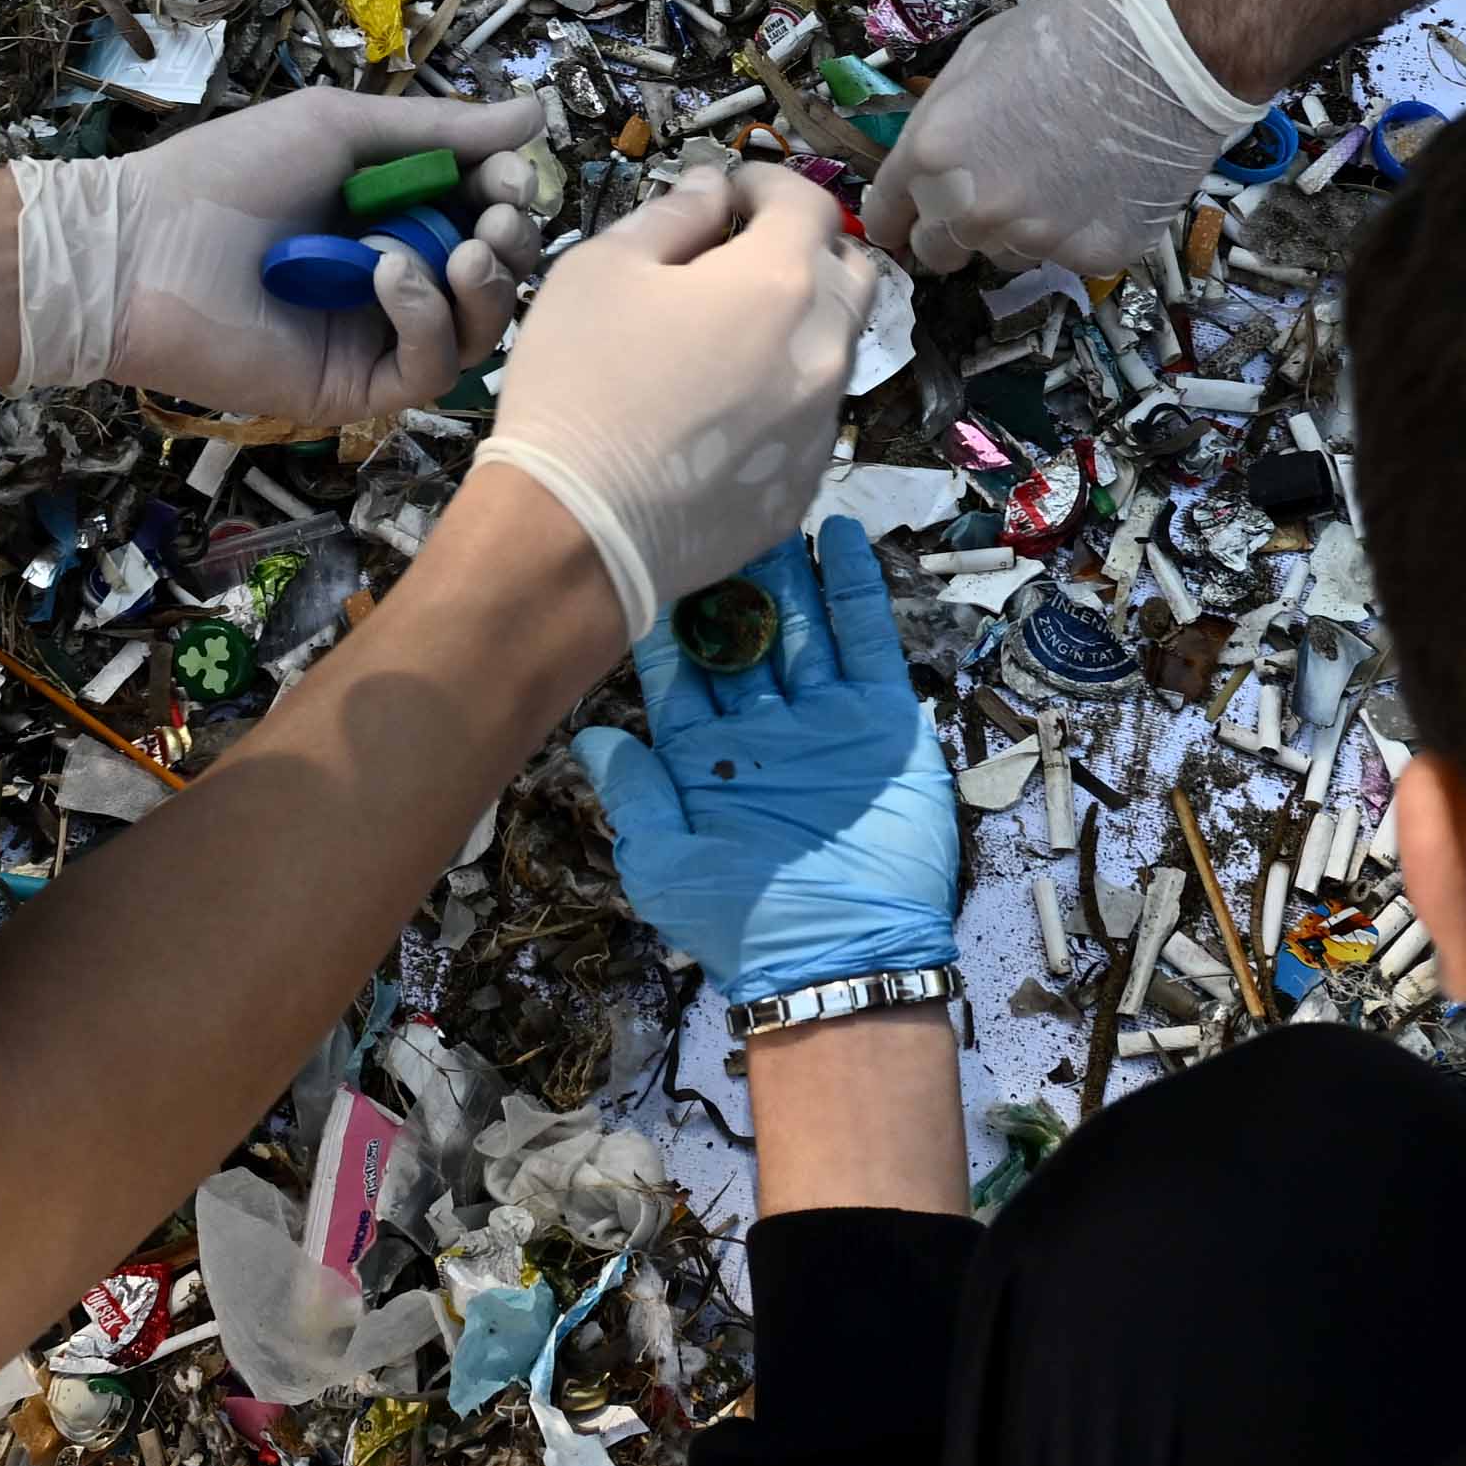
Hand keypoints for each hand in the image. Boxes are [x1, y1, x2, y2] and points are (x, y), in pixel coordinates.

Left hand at [13, 87, 543, 426]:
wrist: (142, 244)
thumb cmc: (231, 173)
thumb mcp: (343, 128)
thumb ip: (441, 128)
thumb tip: (534, 113)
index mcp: (392, 214)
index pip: (483, 216)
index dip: (510, 197)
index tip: (509, 175)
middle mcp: (393, 278)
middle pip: (493, 278)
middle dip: (512, 243)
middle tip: (496, 217)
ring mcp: (375, 338)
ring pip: (474, 333)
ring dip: (485, 286)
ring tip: (463, 250)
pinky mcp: (353, 388)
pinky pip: (424, 370)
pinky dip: (423, 318)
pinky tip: (390, 274)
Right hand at [472, 158, 870, 612]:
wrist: (574, 529)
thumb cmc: (578, 382)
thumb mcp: (602, 268)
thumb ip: (674, 215)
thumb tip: (714, 189)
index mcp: (779, 282)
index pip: (811, 203)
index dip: (770, 183)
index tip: (733, 190)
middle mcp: (822, 350)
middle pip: (849, 274)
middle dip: (805, 249)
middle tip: (746, 256)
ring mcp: (821, 425)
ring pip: (835, 350)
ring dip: (799, 325)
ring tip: (728, 339)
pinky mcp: (803, 485)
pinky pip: (810, 419)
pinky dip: (782, 396)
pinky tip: (722, 414)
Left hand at [574, 519, 962, 1005]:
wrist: (845, 958)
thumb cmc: (744, 921)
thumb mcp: (666, 863)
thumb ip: (634, 794)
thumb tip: (585, 736)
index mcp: (703, 758)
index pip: (677, 674)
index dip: (664, 620)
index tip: (642, 557)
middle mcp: (760, 729)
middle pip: (739, 636)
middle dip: (725, 580)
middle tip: (709, 513)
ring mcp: (821, 719)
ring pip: (799, 626)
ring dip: (785, 571)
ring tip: (768, 506)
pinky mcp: (879, 719)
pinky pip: (866, 642)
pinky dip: (853, 589)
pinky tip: (838, 538)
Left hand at [864, 0, 1264, 277]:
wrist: (1168, 53)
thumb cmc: (1069, 36)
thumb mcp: (976, 58)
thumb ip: (937, 124)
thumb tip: (924, 171)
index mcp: (936, 154)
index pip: (884, 218)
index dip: (893, 217)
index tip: (904, 218)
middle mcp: (977, 209)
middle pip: (937, 251)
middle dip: (951, 226)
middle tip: (991, 188)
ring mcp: (1038, 238)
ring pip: (1003, 255)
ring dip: (1017, 227)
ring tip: (1059, 171)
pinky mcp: (1095, 256)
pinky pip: (1066, 257)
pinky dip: (1077, 230)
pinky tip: (1100, 184)